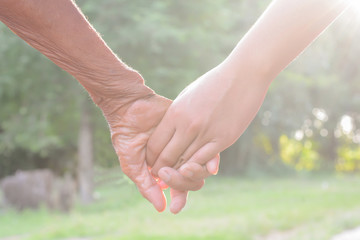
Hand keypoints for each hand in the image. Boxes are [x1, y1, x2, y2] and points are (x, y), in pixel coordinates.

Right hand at [99, 92, 210, 212]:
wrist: (129, 107)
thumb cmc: (126, 136)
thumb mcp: (132, 164)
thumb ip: (146, 185)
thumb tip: (162, 207)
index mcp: (166, 168)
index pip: (179, 187)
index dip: (179, 199)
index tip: (175, 208)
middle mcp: (179, 158)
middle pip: (192, 180)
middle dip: (184, 184)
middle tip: (168, 176)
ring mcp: (188, 145)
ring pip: (202, 166)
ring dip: (196, 173)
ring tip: (185, 169)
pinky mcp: (194, 131)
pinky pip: (209, 148)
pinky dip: (210, 159)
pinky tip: (209, 164)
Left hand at [146, 63, 269, 175]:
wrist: (243, 75)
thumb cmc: (213, 83)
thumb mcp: (188, 95)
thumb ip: (176, 114)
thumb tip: (168, 129)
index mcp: (175, 112)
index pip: (155, 144)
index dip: (151, 157)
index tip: (152, 162)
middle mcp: (188, 125)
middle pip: (167, 157)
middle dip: (160, 169)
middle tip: (159, 175)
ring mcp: (206, 134)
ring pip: (184, 163)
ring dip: (177, 173)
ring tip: (174, 176)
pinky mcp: (223, 140)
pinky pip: (204, 162)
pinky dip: (196, 169)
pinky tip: (192, 171)